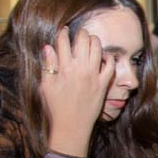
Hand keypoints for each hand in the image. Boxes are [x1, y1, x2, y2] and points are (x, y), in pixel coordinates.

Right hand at [41, 26, 114, 156]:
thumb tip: (47, 47)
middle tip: (79, 33)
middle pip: (83, 40)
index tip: (64, 31)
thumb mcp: (46, 86)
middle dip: (80, 33)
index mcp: (64, 68)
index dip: (63, 33)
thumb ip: (48, 65)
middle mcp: (80, 69)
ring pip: (97, 48)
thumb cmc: (57, 107)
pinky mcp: (103, 84)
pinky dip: (108, 58)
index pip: (63, 42)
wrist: (72, 126)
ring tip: (91, 40)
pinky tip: (104, 56)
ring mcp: (94, 76)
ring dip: (94, 41)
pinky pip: (111, 66)